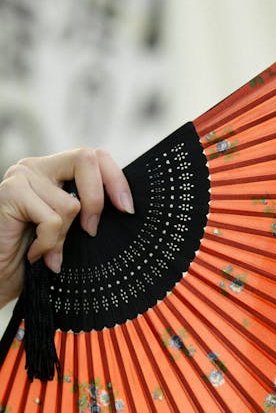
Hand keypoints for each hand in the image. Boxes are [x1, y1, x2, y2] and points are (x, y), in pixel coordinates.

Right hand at [0, 148, 133, 308]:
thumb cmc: (34, 256)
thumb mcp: (68, 231)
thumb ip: (86, 214)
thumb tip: (123, 210)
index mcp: (55, 171)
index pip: (95, 156)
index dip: (116, 180)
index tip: (127, 210)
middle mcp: (38, 167)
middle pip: (86, 159)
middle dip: (97, 200)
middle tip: (90, 231)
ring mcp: (23, 176)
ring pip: (70, 204)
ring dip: (62, 237)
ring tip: (47, 252)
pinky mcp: (11, 193)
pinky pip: (51, 220)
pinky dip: (48, 245)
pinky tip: (35, 254)